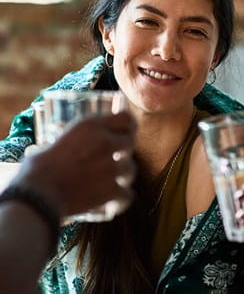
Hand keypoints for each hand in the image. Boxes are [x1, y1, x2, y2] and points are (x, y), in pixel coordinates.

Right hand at [12, 112, 135, 217]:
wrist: (36, 197)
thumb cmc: (36, 170)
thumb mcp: (54, 143)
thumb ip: (73, 143)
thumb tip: (72, 147)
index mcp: (89, 126)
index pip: (125, 117)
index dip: (128, 125)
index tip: (125, 131)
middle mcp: (104, 142)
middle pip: (130, 142)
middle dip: (124, 151)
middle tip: (114, 159)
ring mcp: (111, 166)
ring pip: (131, 168)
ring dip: (123, 176)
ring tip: (109, 182)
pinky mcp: (112, 189)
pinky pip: (128, 194)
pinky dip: (121, 200)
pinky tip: (113, 202)